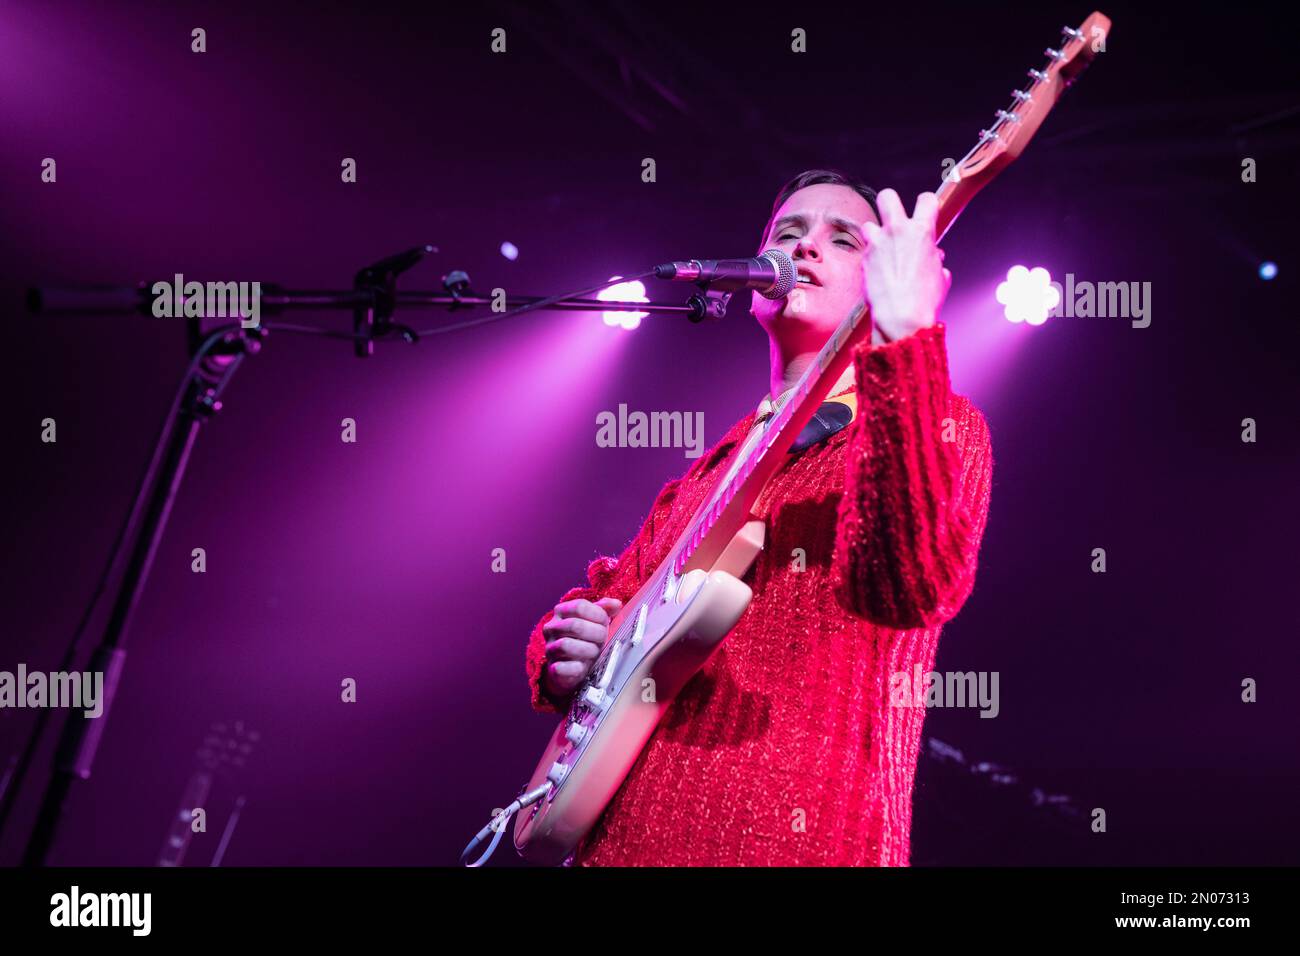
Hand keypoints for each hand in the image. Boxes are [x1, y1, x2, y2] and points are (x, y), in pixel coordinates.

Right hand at [541, 596, 622, 698]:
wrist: (571, 666)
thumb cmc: (584, 639)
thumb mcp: (594, 621)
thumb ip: (604, 610)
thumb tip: (616, 604)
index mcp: (562, 612)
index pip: (579, 606)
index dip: (597, 614)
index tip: (605, 622)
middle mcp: (552, 628)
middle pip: (574, 625)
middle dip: (596, 633)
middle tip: (603, 638)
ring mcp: (550, 648)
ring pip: (566, 645)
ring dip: (588, 649)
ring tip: (595, 652)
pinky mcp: (552, 668)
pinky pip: (561, 667)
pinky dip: (575, 668)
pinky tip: (582, 666)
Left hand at [861, 189, 951, 344]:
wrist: (900, 317)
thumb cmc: (923, 300)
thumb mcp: (939, 276)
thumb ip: (935, 261)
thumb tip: (934, 259)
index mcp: (922, 232)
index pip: (926, 199)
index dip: (927, 204)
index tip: (925, 211)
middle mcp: (897, 232)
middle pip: (888, 196)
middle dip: (891, 202)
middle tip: (894, 215)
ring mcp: (878, 244)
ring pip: (869, 224)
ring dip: (875, 233)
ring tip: (882, 247)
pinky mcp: (864, 259)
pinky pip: (866, 250)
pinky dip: (871, 257)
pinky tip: (877, 269)